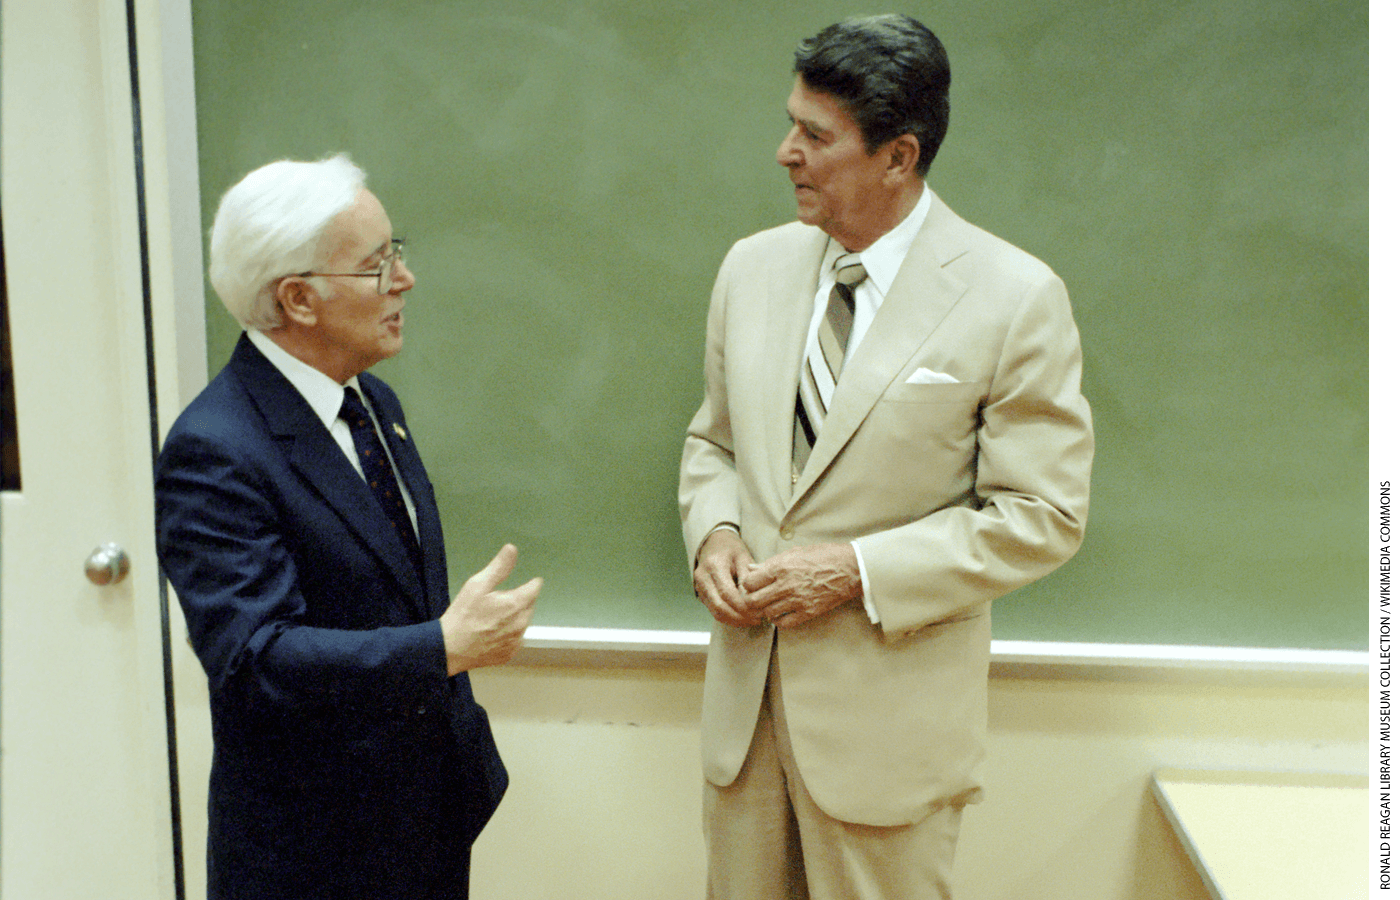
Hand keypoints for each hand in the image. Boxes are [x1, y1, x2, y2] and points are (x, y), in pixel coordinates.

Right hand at [440, 544, 541, 674]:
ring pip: (523, 622)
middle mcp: (521, 623)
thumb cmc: (462, 616)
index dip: (531, 583)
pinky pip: (515, 639)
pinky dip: (508, 634)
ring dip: (514, 617)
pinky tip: (492, 632)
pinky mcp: (510, 653)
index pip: (534, 588)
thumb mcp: (477, 585)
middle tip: (497, 602)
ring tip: (492, 618)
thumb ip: (498, 567)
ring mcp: (516, 641)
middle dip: (519, 600)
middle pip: (529, 605)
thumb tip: (512, 549)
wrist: (450, 648)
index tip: (530, 582)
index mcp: (515, 604)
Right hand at [693, 529, 762, 627]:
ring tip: (752, 621)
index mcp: (714, 566)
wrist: (714, 543)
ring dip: (735, 620)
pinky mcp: (702, 595)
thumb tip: (754, 599)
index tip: (758, 612)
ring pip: (716, 613)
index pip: (727, 593)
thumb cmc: (731, 549)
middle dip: (740, 617)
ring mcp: (700, 588)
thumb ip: (748, 577)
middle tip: (757, 620)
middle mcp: (703, 578)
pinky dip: (729, 618)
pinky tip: (743, 618)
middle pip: (719, 607)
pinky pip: (714, 612)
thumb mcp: (744, 557)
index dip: (743, 607)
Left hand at [741, 543, 860, 628]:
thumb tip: (752, 568)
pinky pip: (784, 623)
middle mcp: (786, 584)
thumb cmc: (824, 556)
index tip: (753, 585)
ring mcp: (797, 600)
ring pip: (767, 613)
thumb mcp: (796, 552)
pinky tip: (781, 613)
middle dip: (752, 600)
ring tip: (770, 604)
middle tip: (757, 598)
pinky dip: (779, 620)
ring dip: (766, 610)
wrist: (850, 568)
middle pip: (754, 601)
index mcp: (781, 567)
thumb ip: (771, 562)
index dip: (748, 584)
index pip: (749, 582)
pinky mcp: (808, 612)